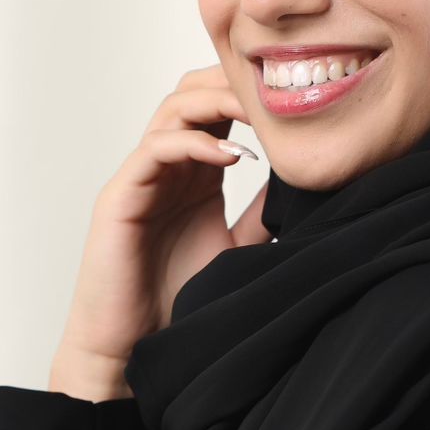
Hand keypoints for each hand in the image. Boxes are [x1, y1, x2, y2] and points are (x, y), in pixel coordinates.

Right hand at [52, 63, 270, 391]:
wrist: (130, 347)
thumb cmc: (176, 298)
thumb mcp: (238, 246)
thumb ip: (263, 213)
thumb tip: (309, 188)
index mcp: (195, 172)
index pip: (220, 109)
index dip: (252, 94)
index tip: (296, 97)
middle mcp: (167, 166)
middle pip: (194, 93)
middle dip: (233, 83)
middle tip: (277, 90)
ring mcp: (141, 177)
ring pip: (173, 110)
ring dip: (216, 102)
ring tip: (258, 113)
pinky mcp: (120, 197)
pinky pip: (154, 149)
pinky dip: (193, 143)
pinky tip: (231, 156)